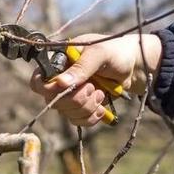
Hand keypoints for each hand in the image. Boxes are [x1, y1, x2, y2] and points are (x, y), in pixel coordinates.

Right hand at [30, 33, 161, 126]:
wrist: (135, 66)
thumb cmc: (116, 52)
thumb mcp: (99, 54)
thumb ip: (81, 67)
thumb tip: (60, 83)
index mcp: (59, 61)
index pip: (38, 81)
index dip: (48, 89)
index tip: (66, 89)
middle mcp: (61, 79)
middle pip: (53, 101)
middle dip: (76, 99)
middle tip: (92, 88)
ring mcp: (71, 94)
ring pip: (67, 113)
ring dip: (86, 108)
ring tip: (100, 94)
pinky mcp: (82, 106)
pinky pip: (78, 121)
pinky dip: (91, 117)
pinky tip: (102, 107)